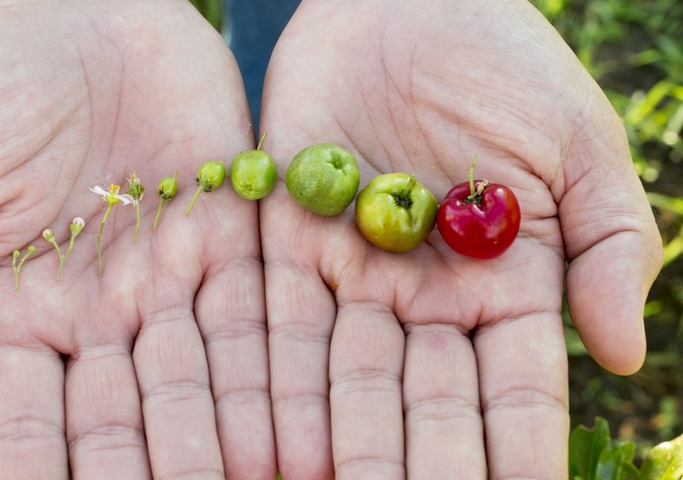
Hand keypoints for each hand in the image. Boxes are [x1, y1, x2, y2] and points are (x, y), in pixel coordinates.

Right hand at [0, 1, 273, 477]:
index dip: (40, 472)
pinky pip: (256, 314)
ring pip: (200, 380)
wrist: (82, 12)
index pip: (31, 418)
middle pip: (126, 416)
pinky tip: (290, 424)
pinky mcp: (233, 238)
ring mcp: (172, 279)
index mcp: (25, 313)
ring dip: (222, 440)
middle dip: (147, 472)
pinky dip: (273, 371)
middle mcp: (105, 313)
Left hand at [260, 0, 662, 476]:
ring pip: (344, 378)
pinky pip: (276, 321)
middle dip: (418, 468)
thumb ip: (612, 248)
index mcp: (504, 286)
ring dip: (338, 446)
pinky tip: (271, 440)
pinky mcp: (285, 240)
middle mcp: (422, 297)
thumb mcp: (580, 148)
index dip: (516, 452)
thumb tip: (620, 355)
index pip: (513, 390)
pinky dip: (273, 381)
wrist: (410, 3)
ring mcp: (352, 273)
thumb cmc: (508, 66)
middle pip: (422, 403)